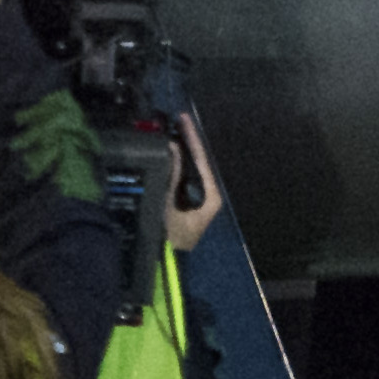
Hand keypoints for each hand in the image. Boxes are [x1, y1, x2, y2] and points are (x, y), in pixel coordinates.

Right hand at [165, 108, 226, 254]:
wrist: (167, 259)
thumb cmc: (172, 234)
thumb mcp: (170, 204)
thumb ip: (172, 175)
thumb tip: (172, 147)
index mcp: (210, 194)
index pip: (201, 159)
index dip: (192, 137)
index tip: (184, 119)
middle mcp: (209, 193)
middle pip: (197, 161)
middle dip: (187, 140)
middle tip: (176, 119)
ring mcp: (199, 197)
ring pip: (191, 167)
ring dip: (181, 149)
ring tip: (171, 129)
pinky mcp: (189, 201)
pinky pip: (184, 175)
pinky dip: (176, 162)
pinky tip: (167, 150)